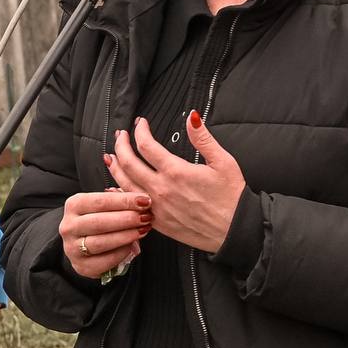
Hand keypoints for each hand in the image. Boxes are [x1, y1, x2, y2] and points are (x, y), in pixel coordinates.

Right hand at [58, 188, 152, 281]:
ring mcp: (72, 248)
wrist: (83, 244)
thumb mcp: (105, 206)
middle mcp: (69, 226)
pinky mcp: (81, 266)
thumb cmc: (99, 219)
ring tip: (142, 230)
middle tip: (145, 217)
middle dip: (126, 219)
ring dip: (125, 236)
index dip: (124, 201)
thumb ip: (120, 201)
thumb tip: (140, 199)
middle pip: (99, 222)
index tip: (144, 200)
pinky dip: (121, 253)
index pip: (100, 201)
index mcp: (74, 205)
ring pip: (101, 242)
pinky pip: (104, 261)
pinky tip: (132, 246)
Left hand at [107, 112, 247, 254]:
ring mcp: (157, 207)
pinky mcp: (158, 223)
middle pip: (129, 163)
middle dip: (121, 146)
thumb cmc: (232, 197)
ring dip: (115, 168)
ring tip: (112, 157)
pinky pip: (132, 206)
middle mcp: (162, 190)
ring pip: (125, 185)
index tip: (140, 123)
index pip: (146, 145)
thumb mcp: (223, 161)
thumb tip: (191, 117)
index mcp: (176, 172)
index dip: (140, 130)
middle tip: (120, 136)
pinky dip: (121, 195)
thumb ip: (203, 138)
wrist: (235, 231)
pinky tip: (116, 188)